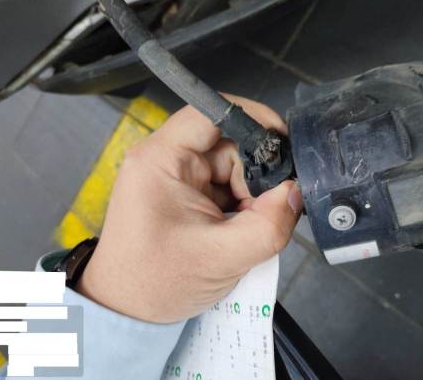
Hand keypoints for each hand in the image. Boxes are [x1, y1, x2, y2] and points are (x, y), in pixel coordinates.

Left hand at [77, 95, 302, 322]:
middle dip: (254, 176)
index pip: (210, 111)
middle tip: (262, 212)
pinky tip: (237, 230)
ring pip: (231, 168)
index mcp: (161, 160)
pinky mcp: (184, 195)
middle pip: (228, 145)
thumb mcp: (222, 256)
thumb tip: (296, 193)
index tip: (282, 139)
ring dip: (248, 195)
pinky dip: (239, 205)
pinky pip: (224, 187)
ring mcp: (175, 178)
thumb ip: (268, 224)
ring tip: (243, 230)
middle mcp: (165, 160)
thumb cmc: (154, 283)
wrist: (126, 312)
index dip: (251, 117)